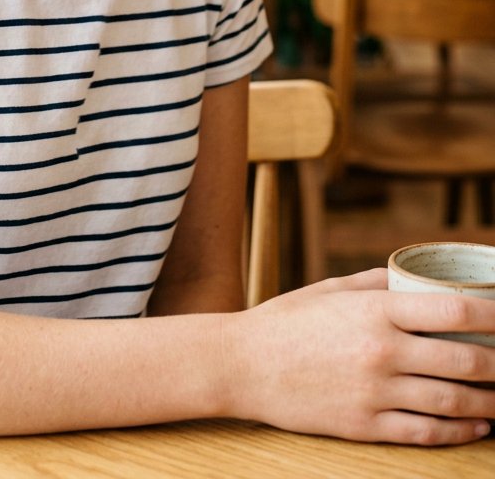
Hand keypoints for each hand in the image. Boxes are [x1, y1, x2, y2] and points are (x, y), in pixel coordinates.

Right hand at [224, 269, 494, 444]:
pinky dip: (459, 430)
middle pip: (463, 361)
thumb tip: (418, 281)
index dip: (493, 316)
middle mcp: (381, 352)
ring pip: (452, 401)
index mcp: (375, 311)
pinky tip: (477, 425)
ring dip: (489, 402)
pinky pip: (426, 432)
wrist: (244, 365)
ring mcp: (375, 393)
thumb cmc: (287, 321)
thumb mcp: (332, 289)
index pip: (453, 312)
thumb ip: (378, 284)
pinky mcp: (366, 426)